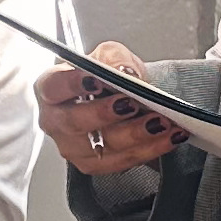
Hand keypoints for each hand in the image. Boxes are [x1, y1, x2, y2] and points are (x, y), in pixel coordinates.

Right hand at [38, 44, 185, 178]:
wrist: (117, 98)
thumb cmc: (104, 78)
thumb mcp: (109, 56)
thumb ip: (114, 58)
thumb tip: (125, 72)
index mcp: (51, 89)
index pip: (53, 86)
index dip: (72, 84)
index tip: (95, 79)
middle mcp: (56, 121)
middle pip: (75, 122)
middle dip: (105, 113)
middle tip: (131, 104)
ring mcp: (72, 147)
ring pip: (102, 146)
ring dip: (135, 135)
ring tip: (161, 122)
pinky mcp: (93, 164)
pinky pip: (121, 161)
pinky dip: (149, 149)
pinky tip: (168, 137)